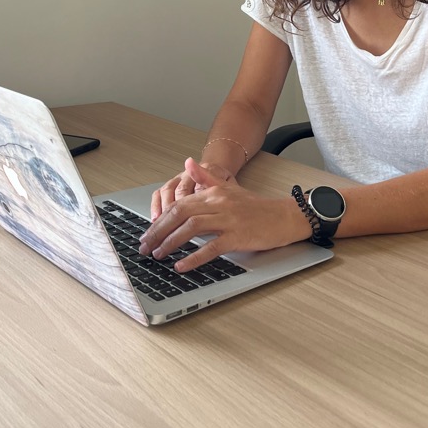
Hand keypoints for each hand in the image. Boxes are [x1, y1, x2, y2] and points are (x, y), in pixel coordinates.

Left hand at [140, 159, 307, 271]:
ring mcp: (229, 220)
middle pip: (181, 213)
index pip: (179, 203)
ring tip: (158, 254)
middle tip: (145, 246)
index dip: (160, 218)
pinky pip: (212, 247)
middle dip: (159, 230)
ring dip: (171, 242)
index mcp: (214, 193)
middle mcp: (219, 203)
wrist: (282, 216)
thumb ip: (206, 177)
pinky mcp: (238, 236)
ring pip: (192, 228)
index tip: (148, 232)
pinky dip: (194, 257)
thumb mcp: (228, 188)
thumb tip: (187, 163)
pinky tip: (181, 265)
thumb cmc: (254, 206)